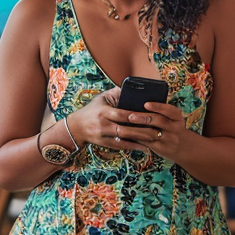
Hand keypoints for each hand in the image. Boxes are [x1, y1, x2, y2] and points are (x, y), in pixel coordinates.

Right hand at [66, 89, 188, 158]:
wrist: (76, 127)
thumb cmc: (92, 110)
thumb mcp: (101, 98)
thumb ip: (116, 92)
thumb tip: (132, 87)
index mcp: (103, 112)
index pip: (122, 114)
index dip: (135, 116)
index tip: (150, 116)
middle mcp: (103, 125)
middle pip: (124, 129)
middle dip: (142, 130)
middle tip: (157, 129)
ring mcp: (103, 136)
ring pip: (124, 140)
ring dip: (140, 140)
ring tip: (154, 138)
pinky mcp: (105, 144)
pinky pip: (121, 147)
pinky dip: (133, 147)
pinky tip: (145, 147)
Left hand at [119, 99, 189, 160]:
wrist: (187, 149)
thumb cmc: (175, 130)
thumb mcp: (175, 120)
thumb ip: (162, 113)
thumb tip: (139, 103)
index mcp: (178, 118)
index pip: (170, 110)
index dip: (158, 106)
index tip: (146, 104)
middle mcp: (174, 128)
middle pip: (158, 121)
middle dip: (143, 117)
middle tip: (130, 116)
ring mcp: (168, 139)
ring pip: (150, 133)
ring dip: (136, 130)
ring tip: (124, 127)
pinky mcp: (160, 148)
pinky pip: (146, 142)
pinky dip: (135, 138)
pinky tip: (127, 135)